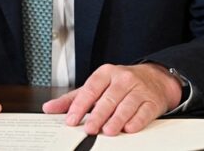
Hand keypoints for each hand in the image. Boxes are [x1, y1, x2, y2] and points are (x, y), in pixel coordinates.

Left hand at [42, 63, 181, 134]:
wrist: (154, 78)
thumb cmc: (120, 84)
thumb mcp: (96, 86)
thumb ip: (73, 98)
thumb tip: (50, 108)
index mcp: (106, 73)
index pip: (90, 89)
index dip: (80, 105)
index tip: (71, 120)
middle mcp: (123, 79)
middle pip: (108, 98)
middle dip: (98, 115)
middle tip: (89, 129)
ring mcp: (139, 89)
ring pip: (127, 105)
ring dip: (117, 119)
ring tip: (108, 130)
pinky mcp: (152, 101)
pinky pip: (144, 111)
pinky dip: (136, 121)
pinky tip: (128, 128)